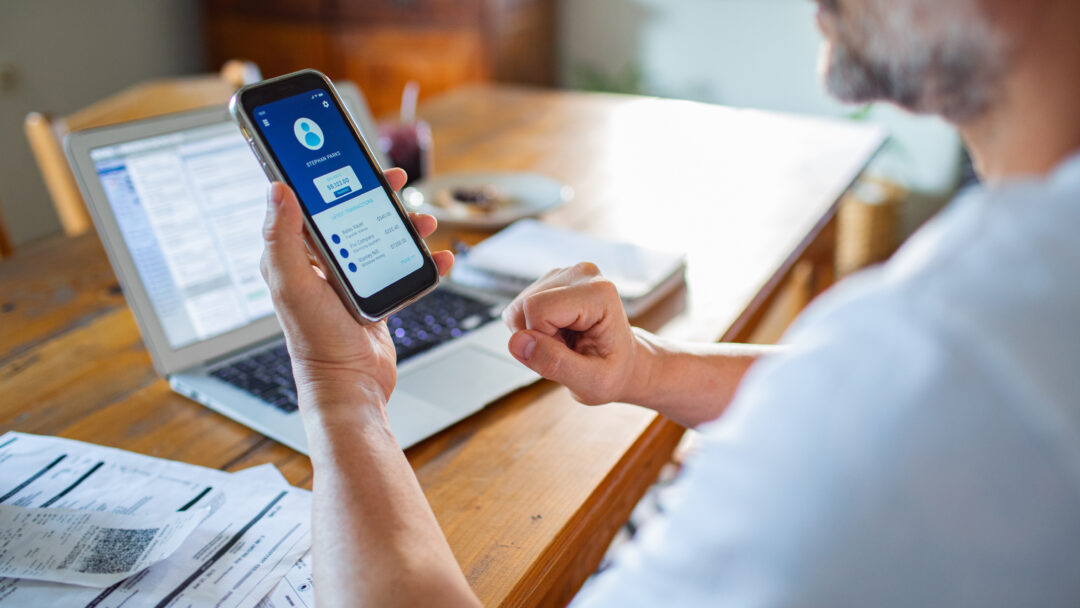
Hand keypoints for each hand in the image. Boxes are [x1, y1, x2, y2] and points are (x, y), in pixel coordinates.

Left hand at [260, 168, 453, 412]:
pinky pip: (402, 270)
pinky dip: (423, 263)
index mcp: (296, 257)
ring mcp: (351, 282)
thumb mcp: (294, 284)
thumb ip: (283, 237)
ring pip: (381, 239)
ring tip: (423, 222)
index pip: (311, 205)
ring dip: (405, 227)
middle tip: (395, 184)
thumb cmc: (316, 342)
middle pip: (352, 216)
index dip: (329, 179)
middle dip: (377, 198)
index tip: (352, 161)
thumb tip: (277, 189)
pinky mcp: (376, 298)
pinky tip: (440, 258)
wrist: (350, 387)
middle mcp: (322, 266)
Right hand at [502, 262, 652, 404]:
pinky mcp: (552, 281)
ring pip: (518, 308)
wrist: (624, 363)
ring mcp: (565, 274)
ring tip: (565, 343)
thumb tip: (516, 342)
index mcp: (599, 293)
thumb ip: (554, 363)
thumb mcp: (592, 382)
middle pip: (525, 306)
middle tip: (567, 351)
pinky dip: (532, 328)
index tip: (569, 354)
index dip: (542, 341)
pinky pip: (520, 308)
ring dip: (534, 334)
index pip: (538, 309)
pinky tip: (558, 334)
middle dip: (536, 337)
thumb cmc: (613, 372)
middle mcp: (582, 274)